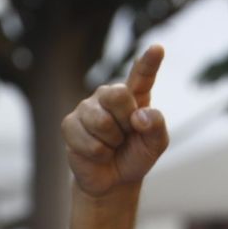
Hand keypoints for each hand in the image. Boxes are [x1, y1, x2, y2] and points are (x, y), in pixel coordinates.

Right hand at [62, 45, 169, 197]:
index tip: (157, 48)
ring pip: (102, 122)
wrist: (113, 180)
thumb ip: (156, 126)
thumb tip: (139, 116)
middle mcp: (109, 96)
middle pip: (118, 94)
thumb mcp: (155, 145)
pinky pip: (90, 142)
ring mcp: (86, 108)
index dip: (149, 62)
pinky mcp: (70, 124)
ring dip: (112, 143)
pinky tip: (98, 153)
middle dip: (125, 122)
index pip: (142, 75)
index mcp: (135, 95)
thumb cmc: (135, 156)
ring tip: (111, 145)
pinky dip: (99, 154)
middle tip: (125, 136)